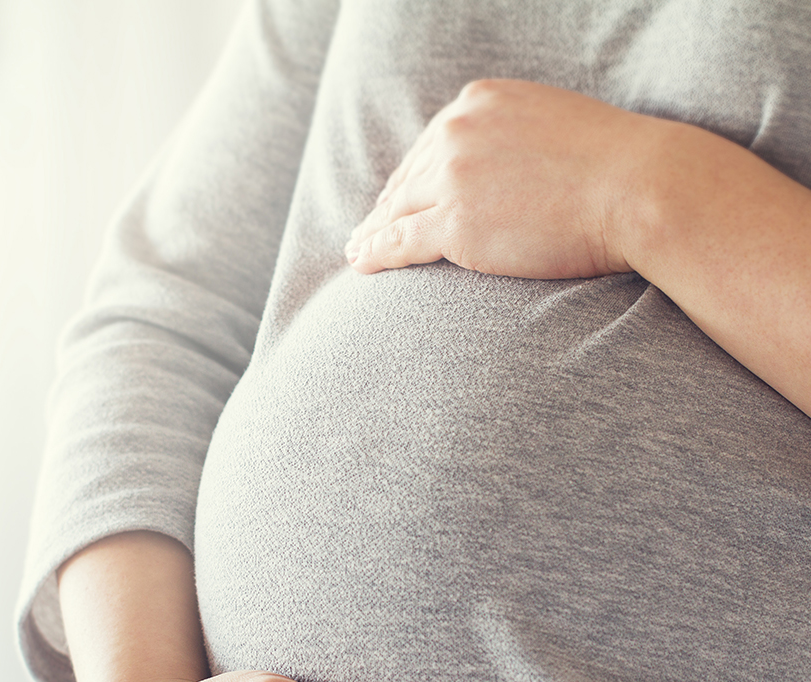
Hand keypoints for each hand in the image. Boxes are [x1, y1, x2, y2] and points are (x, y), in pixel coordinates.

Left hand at [345, 78, 653, 279]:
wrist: (640, 187)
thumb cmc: (613, 165)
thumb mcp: (550, 127)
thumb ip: (511, 139)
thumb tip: (499, 167)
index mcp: (477, 102)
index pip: (430, 146)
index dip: (410, 179)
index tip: (396, 200)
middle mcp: (455, 132)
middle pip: (407, 178)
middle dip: (387, 207)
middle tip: (368, 229)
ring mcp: (452, 178)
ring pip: (396, 211)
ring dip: (372, 233)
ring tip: (358, 251)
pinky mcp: (455, 225)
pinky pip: (400, 241)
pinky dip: (375, 253)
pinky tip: (360, 262)